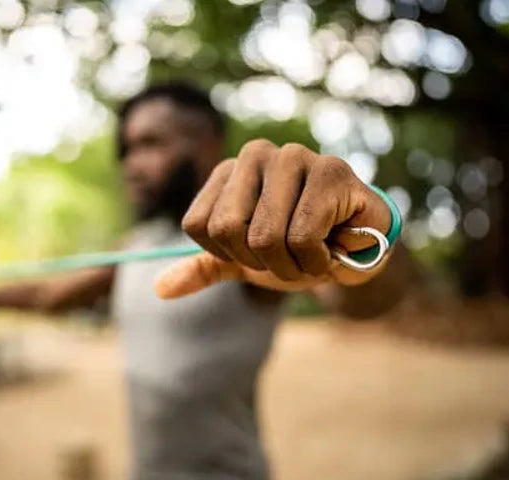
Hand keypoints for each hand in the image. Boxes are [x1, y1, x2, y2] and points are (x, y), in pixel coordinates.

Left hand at [155, 140, 391, 298]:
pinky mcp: (331, 171)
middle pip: (227, 230)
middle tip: (288, 254)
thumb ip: (203, 268)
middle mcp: (255, 154)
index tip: (259, 250)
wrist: (356, 252)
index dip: (229, 254)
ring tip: (313, 250)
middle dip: (260, 262)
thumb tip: (160, 288)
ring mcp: (294, 156)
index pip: (198, 226)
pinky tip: (334, 246)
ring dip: (292, 265)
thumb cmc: (297, 248)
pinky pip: (302, 237)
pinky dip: (317, 261)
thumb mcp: (244, 262)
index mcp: (228, 171)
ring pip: (265, 237)